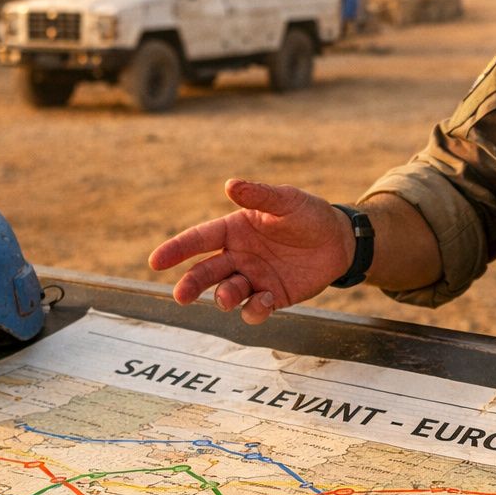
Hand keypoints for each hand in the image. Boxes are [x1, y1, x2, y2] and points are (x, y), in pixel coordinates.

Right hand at [148, 179, 352, 323]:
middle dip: (191, 284)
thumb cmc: (308, 214)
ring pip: (227, 293)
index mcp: (234, 230)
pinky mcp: (272, 297)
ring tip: (228, 296)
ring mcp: (253, 278)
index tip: (156, 261)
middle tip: (180, 296)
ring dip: (223, 297)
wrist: (340, 241)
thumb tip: (230, 184)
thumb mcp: (287, 200)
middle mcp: (238, 256)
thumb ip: (259, 196)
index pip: (199, 239)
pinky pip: (255, 309)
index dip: (177, 249)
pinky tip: (267, 300)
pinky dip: (255, 309)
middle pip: (205, 272)